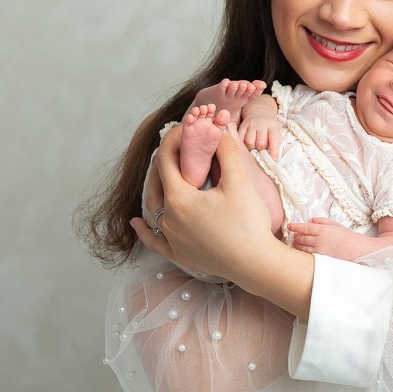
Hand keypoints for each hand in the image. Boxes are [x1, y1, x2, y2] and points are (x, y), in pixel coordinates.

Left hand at [135, 123, 277, 280]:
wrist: (256, 265)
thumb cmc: (248, 224)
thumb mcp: (239, 183)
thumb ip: (226, 152)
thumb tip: (218, 128)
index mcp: (178, 198)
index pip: (166, 159)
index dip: (175, 139)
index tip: (187, 126)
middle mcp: (168, 218)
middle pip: (158, 181)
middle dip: (168, 159)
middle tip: (184, 145)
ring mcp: (171, 239)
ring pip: (156, 206)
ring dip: (158, 186)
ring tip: (165, 172)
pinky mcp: (178, 254)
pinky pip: (154, 240)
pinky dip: (144, 230)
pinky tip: (136, 222)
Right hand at [239, 113, 281, 158]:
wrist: (260, 111)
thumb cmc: (270, 126)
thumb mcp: (277, 131)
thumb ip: (275, 142)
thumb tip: (273, 157)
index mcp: (273, 126)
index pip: (274, 139)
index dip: (274, 150)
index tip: (274, 158)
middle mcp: (261, 124)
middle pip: (260, 142)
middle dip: (261, 149)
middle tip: (262, 148)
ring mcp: (251, 125)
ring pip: (249, 142)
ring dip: (252, 148)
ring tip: (254, 147)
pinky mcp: (242, 126)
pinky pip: (240, 138)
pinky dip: (242, 144)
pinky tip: (245, 146)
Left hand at [287, 217, 364, 259]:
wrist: (356, 249)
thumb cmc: (347, 236)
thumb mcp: (335, 225)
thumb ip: (322, 221)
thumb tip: (311, 219)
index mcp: (322, 230)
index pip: (304, 228)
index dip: (295, 227)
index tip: (289, 226)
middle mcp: (319, 240)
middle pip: (302, 238)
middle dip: (296, 236)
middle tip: (292, 235)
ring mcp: (319, 250)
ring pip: (303, 247)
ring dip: (297, 245)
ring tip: (294, 243)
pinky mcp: (321, 258)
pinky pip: (308, 255)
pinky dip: (302, 252)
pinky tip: (300, 251)